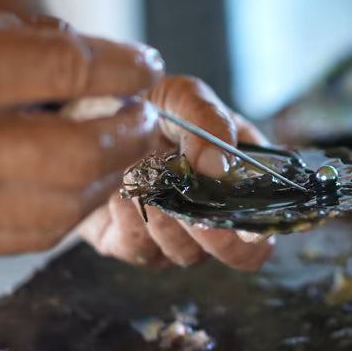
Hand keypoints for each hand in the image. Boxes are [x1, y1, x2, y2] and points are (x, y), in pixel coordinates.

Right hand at [0, 16, 162, 255]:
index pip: (71, 68)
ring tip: (120, 146)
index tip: (143, 63)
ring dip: (110, 173)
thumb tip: (95, 65)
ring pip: (67, 203)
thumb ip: (17, 37)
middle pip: (82, 149)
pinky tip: (83, 182)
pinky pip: (33, 234)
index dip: (124, 65)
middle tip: (142, 111)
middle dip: (131, 129)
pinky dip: (73, 207)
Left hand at [78, 76, 274, 270]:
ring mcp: (172, 234)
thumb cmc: (148, 102)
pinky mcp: (129, 242)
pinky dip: (132, 222)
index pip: (261, 230)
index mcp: (238, 183)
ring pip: (185, 254)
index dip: (256, 234)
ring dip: (167, 218)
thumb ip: (211, 122)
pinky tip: (122, 192)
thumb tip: (218, 167)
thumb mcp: (185, 96)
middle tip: (188, 197)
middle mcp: (210, 215)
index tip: (239, 223)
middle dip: (212, 231)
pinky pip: (139, 250)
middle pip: (232, 254)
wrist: (90, 108)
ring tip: (143, 176)